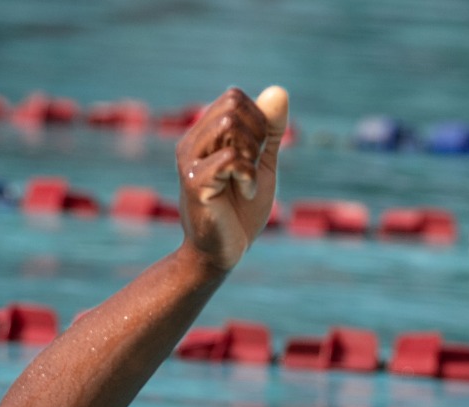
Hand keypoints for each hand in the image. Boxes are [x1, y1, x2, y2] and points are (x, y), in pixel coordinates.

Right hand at [175, 85, 287, 272]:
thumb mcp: (262, 164)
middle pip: (233, 104)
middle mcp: (191, 142)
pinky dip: (249, 176)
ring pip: (230, 124)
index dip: (258, 121)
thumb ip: (270, 131)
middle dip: (257, 133)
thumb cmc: (240, 211)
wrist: (221, 254)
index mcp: (204, 134)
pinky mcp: (194, 182)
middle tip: (254, 166)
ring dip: (252, 153)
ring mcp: (189, 161)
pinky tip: (246, 193)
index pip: (235, 97)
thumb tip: (279, 91)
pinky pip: (231, 158)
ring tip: (247, 181)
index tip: (257, 155)